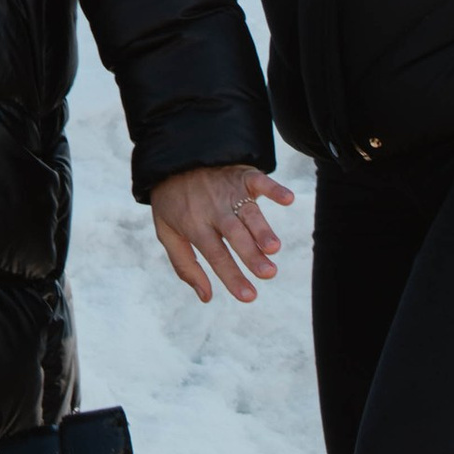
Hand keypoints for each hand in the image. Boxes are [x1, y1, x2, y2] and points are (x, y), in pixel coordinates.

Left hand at [150, 163, 295, 305]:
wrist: (173, 156)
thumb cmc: (173, 201)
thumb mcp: (166, 233)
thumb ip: (185, 265)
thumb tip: (206, 297)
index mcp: (195, 225)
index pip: (215, 254)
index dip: (233, 276)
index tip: (250, 296)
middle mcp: (214, 210)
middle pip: (235, 235)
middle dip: (252, 255)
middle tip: (268, 273)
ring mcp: (229, 192)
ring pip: (248, 212)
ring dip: (262, 229)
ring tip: (274, 247)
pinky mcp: (242, 175)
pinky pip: (259, 181)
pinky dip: (274, 189)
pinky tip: (287, 199)